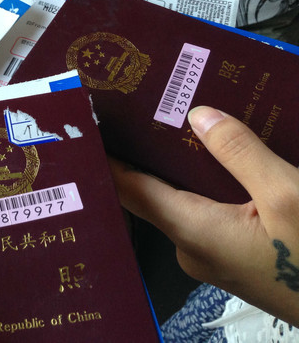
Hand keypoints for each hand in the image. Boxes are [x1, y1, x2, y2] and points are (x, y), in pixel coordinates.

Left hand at [110, 106, 298, 324]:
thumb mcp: (287, 196)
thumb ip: (239, 152)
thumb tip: (197, 116)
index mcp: (192, 230)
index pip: (128, 188)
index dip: (103, 158)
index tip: (84, 129)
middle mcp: (192, 245)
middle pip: (153, 190)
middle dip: (146, 150)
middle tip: (139, 108)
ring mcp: (214, 253)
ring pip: (184, 198)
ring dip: (181, 164)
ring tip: (178, 122)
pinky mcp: (236, 255)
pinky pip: (209, 211)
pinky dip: (208, 183)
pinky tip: (220, 158)